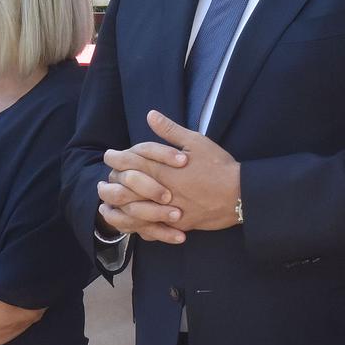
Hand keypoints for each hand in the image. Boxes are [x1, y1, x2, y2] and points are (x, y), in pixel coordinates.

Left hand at [99, 111, 240, 240]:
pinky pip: (152, 230)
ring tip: (108, 205)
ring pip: (134, 212)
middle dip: (111, 184)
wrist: (240, 194)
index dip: (116, 159)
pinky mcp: (177, 225)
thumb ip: (170, 131)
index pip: (130, 163)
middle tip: (103, 182)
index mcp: (163, 169)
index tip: (109, 156)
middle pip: (126, 189)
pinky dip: (138, 228)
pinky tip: (130, 225)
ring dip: (118, 208)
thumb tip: (151, 115)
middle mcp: (161, 190)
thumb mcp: (196, 142)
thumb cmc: (219, 165)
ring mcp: (168, 210)